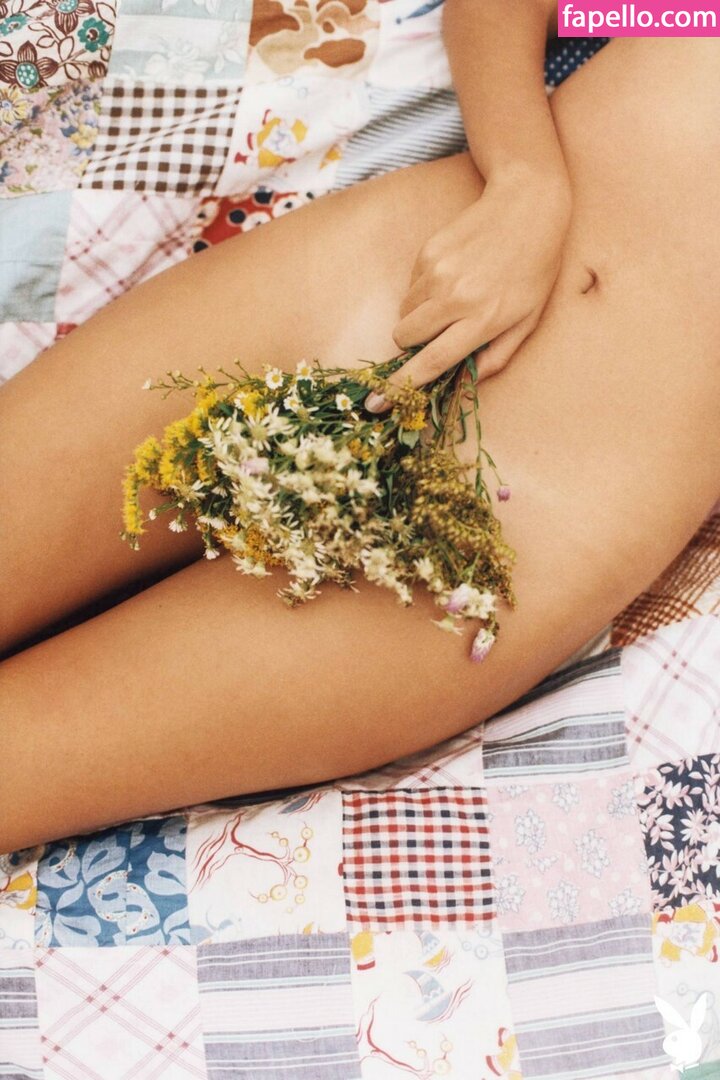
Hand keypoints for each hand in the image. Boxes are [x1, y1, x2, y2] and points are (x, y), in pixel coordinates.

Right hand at [365, 167, 571, 412]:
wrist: (527, 206)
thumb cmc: (534, 269)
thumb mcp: (528, 320)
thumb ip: (497, 356)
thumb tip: (465, 383)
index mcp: (483, 319)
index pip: (432, 360)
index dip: (403, 385)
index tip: (379, 402)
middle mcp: (455, 297)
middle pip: (405, 337)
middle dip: (412, 345)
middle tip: (437, 335)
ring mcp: (437, 273)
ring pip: (404, 313)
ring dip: (419, 317)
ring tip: (453, 299)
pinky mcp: (427, 253)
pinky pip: (410, 288)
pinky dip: (424, 292)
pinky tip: (453, 276)